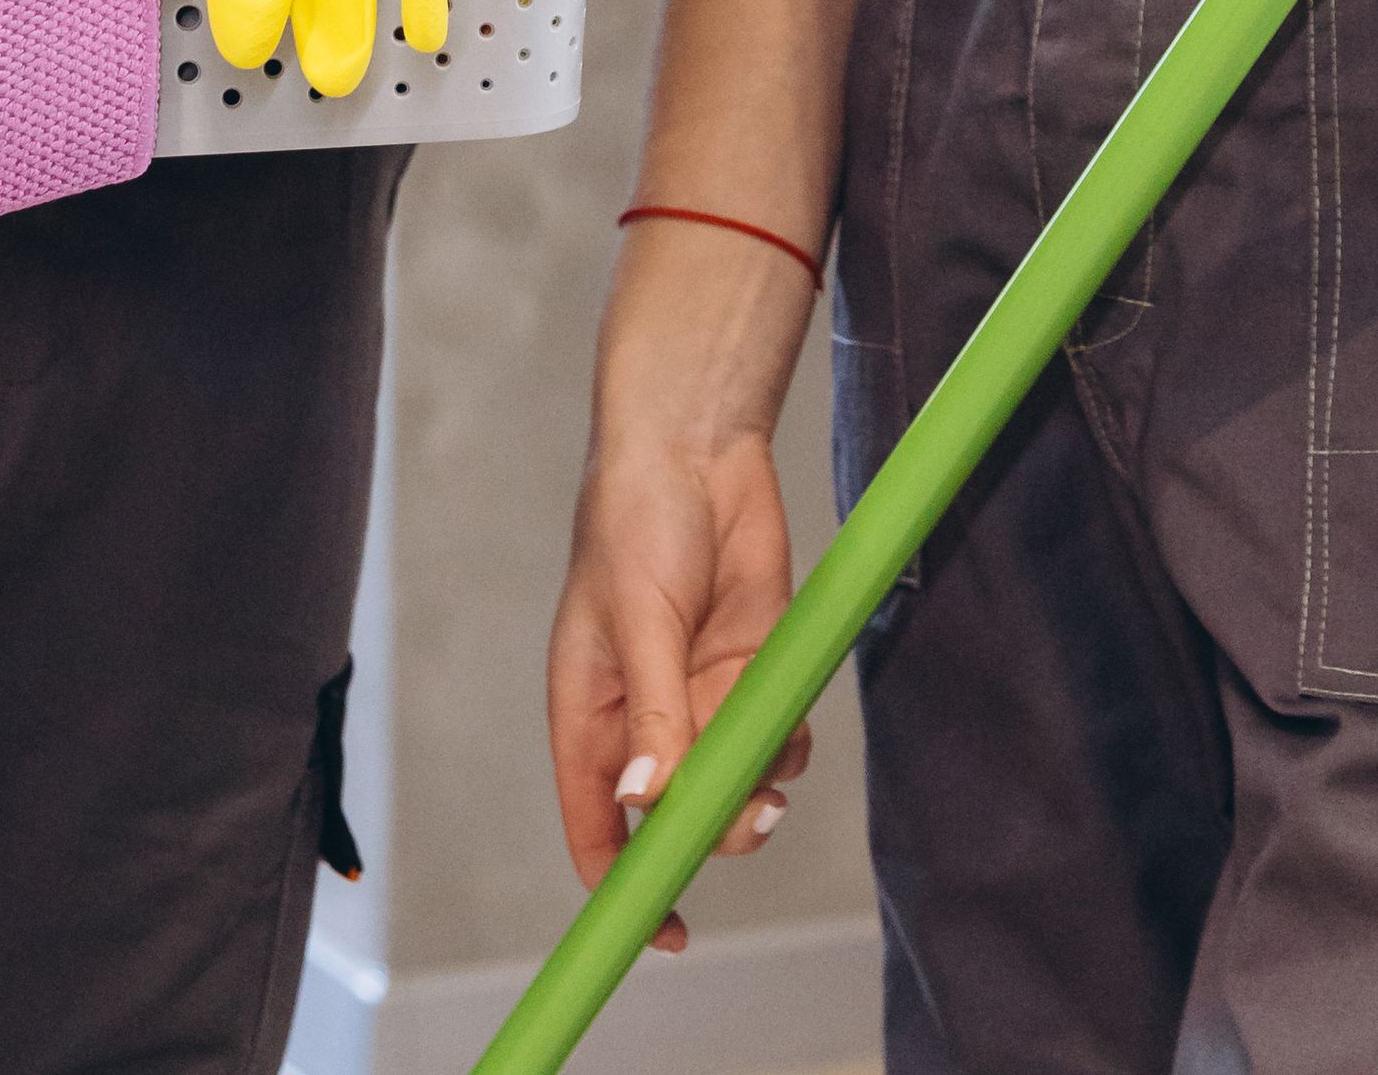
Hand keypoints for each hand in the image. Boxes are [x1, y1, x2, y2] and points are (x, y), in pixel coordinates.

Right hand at [546, 409, 811, 938]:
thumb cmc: (636, 522)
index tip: (669, 932)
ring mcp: (701, 698)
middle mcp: (644, 720)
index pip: (595, 827)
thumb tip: (646, 801)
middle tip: (753, 810)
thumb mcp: (637, 618)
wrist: (699, 446)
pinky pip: (775, 739)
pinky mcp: (752, 672)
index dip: (626, 888)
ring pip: (735, 785)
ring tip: (772, 760)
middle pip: (678, 818)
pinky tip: (788, 715)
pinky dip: (787, 744)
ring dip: (758, 788)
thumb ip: (651, 713)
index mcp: (588, 715)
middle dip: (715, 827)